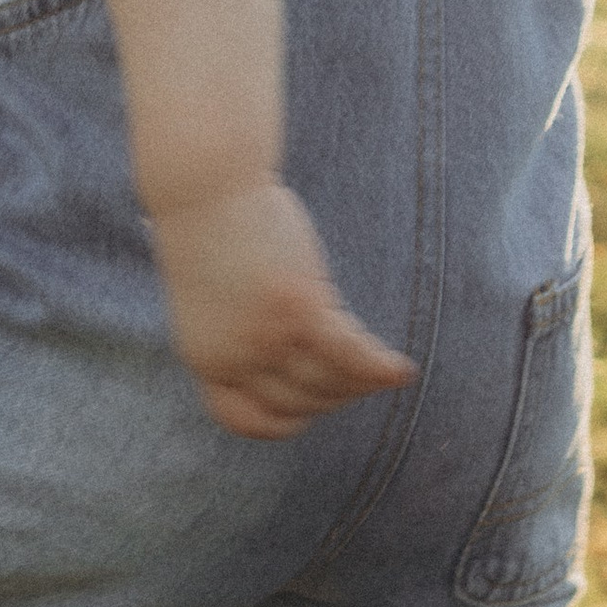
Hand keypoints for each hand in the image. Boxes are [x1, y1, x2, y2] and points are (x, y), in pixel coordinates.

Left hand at [147, 181, 414, 439]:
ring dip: (361, 384)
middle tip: (357, 374)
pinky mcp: (299, 307)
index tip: (311, 406)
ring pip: (329, 384)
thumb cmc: (208, 229)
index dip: (286, 420)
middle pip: (299, 405)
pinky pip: (350, 354)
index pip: (246, 420)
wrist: (205, 186)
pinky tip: (401, 369)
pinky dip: (378, 367)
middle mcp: (235, 357)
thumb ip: (233, 332)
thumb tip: (272, 351)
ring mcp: (267, 336)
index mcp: (206, 359)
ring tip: (382, 369)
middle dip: (333, 397)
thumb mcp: (209, 298)